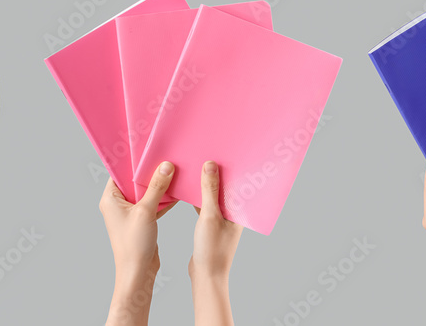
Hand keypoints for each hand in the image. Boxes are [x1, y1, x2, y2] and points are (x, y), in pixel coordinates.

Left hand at [100, 161, 176, 325]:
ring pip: (145, 192)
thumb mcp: (146, 211)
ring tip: (173, 173)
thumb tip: (166, 166)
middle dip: (150, 173)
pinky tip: (176, 192)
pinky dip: (162, 199)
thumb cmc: (134, 244)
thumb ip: (157, 187)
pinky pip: (152, 204)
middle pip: (134, 181)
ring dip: (158, 186)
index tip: (148, 151)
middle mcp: (117, 204)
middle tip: (165, 159)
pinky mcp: (141, 220)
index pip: (120, 172)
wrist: (138, 272)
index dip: (134, 162)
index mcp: (110, 198)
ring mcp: (129, 213)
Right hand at [190, 161, 240, 325]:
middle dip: (215, 171)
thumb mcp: (210, 216)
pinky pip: (204, 204)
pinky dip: (197, 196)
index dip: (229, 166)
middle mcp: (232, 212)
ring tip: (194, 164)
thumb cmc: (212, 249)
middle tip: (205, 151)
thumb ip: (210, 190)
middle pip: (224, 186)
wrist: (205, 276)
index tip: (221, 148)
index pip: (236, 181)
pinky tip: (186, 186)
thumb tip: (210, 164)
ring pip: (212, 194)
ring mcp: (221, 218)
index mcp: (238, 209)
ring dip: (205, 183)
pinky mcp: (209, 224)